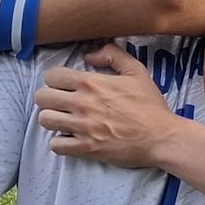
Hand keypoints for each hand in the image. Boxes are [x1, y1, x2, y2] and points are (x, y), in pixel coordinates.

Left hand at [36, 45, 182, 165]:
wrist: (162, 137)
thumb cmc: (150, 105)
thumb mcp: (137, 71)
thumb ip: (113, 55)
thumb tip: (90, 55)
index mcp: (91, 83)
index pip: (51, 76)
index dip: (54, 80)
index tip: (62, 86)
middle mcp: (82, 104)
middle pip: (42, 98)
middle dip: (48, 99)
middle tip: (59, 103)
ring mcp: (83, 127)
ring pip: (45, 120)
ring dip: (52, 120)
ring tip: (63, 120)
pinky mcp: (86, 148)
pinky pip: (56, 145)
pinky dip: (60, 142)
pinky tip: (70, 139)